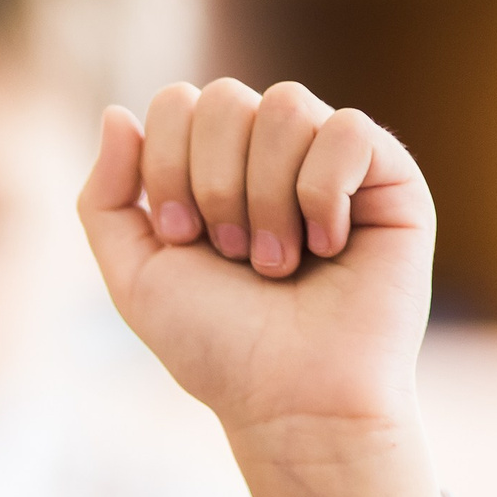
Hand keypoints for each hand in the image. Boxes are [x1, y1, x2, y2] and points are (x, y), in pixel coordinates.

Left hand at [78, 81, 442, 496]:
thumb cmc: (218, 346)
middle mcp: (271, 156)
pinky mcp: (390, 176)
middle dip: (213, 183)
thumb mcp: (135, 276)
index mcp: (211, 169)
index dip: (166, 165)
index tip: (182, 239)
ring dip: (265, 198)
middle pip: (224, 96)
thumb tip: (116, 112)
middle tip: (230, 254)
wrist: (291, 400)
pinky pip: (348, 129)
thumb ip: (107, 198)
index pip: (177, 102)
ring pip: (285, 105)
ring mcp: (331, 162)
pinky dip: (323, 194)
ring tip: (276, 262)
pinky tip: (328, 247)